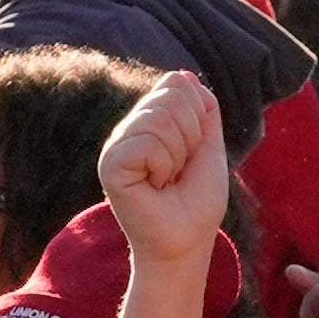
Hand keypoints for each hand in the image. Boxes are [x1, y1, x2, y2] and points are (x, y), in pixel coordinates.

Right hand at [96, 69, 231, 268]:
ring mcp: (115, 146)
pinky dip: (163, 166)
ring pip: (160, 118)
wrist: (186, 242)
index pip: (176, 84)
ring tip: (166, 180)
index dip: (197, 118)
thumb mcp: (208, 147)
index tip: (190, 153)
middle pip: (170, 97)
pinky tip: (154, 186)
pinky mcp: (110, 165)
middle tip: (178, 171)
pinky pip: (147, 142)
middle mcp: (127, 130)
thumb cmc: (196, 203)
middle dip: (190, 137)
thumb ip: (202, 110)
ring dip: (178, 155)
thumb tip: (183, 75)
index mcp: (147, 123)